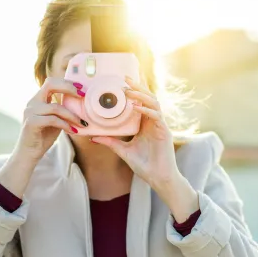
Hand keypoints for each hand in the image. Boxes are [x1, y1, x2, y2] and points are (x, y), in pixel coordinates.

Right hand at [0, 77, 85, 197]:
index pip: (51, 82)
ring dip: (72, 115)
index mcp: (38, 99)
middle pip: (50, 85)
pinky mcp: (31, 122)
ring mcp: (30, 111)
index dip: (67, 82)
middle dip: (68, 88)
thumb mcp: (56, 119)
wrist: (29, 153)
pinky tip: (73, 131)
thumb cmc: (44, 136)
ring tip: (81, 123)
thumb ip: (62, 110)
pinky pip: (53, 119)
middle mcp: (33, 102)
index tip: (81, 88)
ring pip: (56, 107)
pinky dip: (65, 124)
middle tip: (82, 96)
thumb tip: (82, 102)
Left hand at [91, 78, 197, 221]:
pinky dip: (146, 110)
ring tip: (128, 91)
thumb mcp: (123, 151)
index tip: (120, 82)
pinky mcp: (164, 132)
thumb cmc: (144, 165)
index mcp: (145, 124)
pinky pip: (156, 116)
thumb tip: (93, 137)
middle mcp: (153, 122)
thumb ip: (110, 142)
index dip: (133, 91)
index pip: (140, 102)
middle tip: (124, 78)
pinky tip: (136, 107)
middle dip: (137, 87)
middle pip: (148, 98)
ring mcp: (160, 125)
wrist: (158, 178)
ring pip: (153, 103)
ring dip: (141, 95)